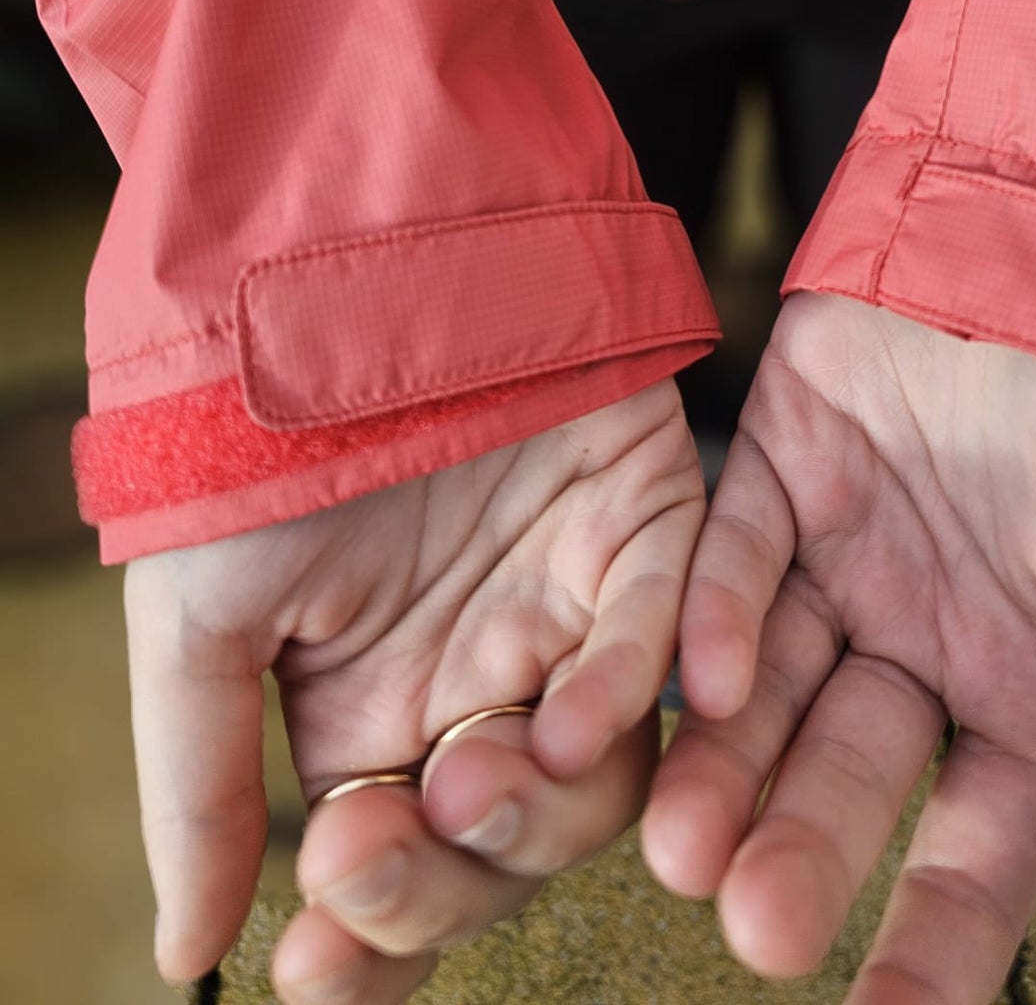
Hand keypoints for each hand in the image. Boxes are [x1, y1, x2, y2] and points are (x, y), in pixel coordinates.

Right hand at [125, 378, 702, 1003]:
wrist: (320, 285)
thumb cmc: (252, 447)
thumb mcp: (203, 619)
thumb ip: (201, 783)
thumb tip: (181, 952)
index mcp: (385, 718)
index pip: (404, 870)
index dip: (371, 935)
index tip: (314, 969)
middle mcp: (490, 678)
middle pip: (510, 846)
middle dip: (448, 878)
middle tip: (377, 847)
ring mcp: (574, 605)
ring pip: (604, 767)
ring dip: (543, 801)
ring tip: (476, 772)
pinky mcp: (644, 523)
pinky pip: (668, 624)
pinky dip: (636, 678)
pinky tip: (580, 719)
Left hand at [642, 292, 1035, 1004]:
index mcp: (1027, 693)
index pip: (974, 851)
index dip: (933, 943)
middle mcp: (923, 641)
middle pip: (848, 779)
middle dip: (801, 855)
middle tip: (750, 923)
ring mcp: (843, 556)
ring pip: (766, 689)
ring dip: (725, 765)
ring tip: (680, 843)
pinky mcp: (776, 467)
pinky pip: (732, 559)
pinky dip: (710, 619)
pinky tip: (697, 679)